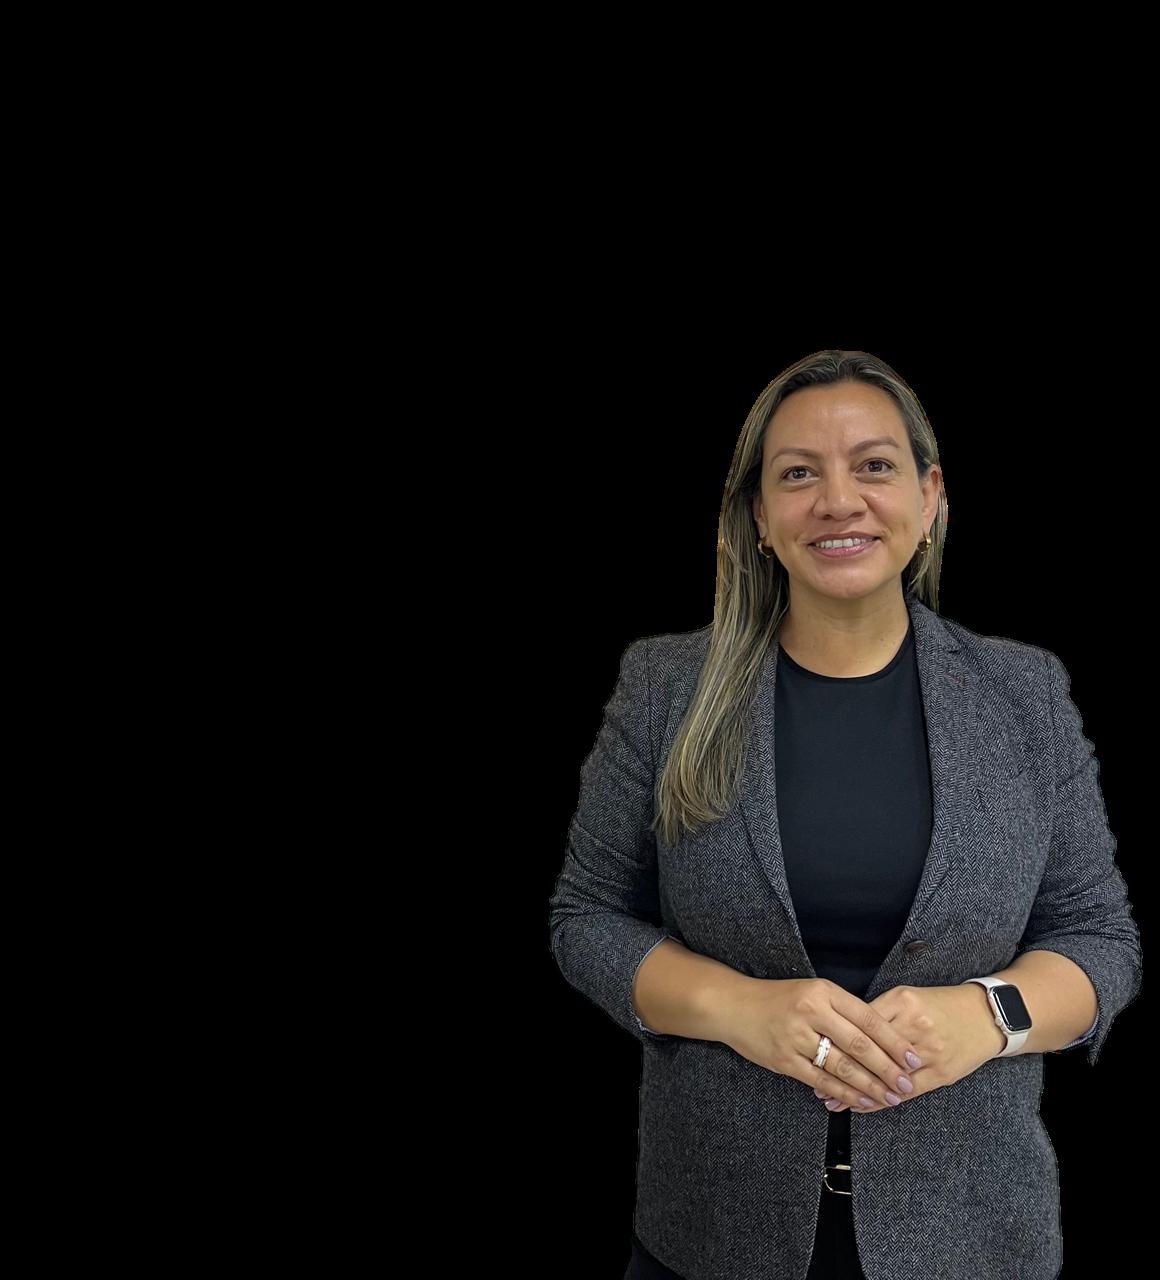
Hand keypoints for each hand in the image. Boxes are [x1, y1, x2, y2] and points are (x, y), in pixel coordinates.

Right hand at [722, 977, 923, 1112]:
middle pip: (859, 1044)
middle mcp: (811, 1012)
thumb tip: (880, 1036)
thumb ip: (841, 1009)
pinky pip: (821, 1081)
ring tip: (891, 1098)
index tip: (913, 1057)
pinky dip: (845, 1094)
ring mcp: (796, 1037)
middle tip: (907, 1083)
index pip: (868, 1018)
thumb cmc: (777, 998)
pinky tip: (862, 1102)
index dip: (893, 1040)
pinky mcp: (784, 1060)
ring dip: (870, 1086)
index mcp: (822, 991)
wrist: (733, 1006)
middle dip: (888, 1068)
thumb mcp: (811, 991)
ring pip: (843, 1066)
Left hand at [816, 984, 1004, 1111]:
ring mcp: (929, 1052)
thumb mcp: (907, 996)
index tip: (816, 1052)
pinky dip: (884, 1101)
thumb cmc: (940, 1004)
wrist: (985, 1016)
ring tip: (833, 1101)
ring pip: (887, 1076)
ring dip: (859, 1091)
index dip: (838, 1041)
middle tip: (816, 1084)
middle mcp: (915, 1026)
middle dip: (842, 1070)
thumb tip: (842, 1029)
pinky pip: (907, 1091)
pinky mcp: (941, 1073)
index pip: (862, 1024)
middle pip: (871, 1052)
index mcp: (903, 1002)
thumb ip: (879, 1011)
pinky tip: (865, 1106)